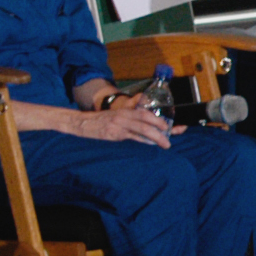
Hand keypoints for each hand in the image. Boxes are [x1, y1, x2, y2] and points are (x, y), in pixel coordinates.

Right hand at [14, 97, 174, 146]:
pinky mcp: (112, 133)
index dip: (162, 119)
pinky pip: (130, 136)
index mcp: (125, 111)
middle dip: (163, 127)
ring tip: (166, 143)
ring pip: (141, 128)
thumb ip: (129, 125)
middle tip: (173, 135)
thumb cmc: (97, 124)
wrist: (78, 124)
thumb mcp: (113, 119)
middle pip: (147, 119)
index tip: (177, 126)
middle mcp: (123, 115)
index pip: (147, 114)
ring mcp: (118, 124)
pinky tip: (150, 144)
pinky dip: (141, 140)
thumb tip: (145, 135)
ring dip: (155, 135)